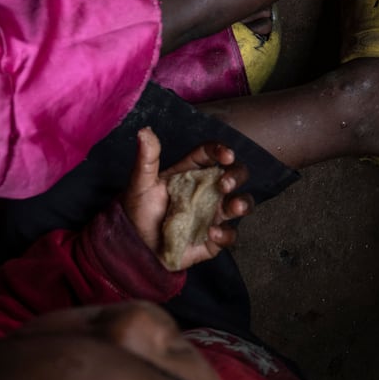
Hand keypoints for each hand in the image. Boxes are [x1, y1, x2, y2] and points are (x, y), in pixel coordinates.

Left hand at [121, 128, 251, 270]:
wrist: (136, 248)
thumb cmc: (138, 213)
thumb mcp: (140, 184)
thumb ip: (146, 159)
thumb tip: (144, 131)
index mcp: (192, 173)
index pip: (211, 155)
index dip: (222, 151)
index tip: (226, 155)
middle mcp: (207, 191)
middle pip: (234, 175)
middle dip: (236, 176)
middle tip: (225, 184)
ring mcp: (213, 214)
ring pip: (240, 203)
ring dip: (242, 203)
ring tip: (233, 207)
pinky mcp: (214, 238)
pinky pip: (229, 234)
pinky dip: (225, 234)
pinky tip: (211, 233)